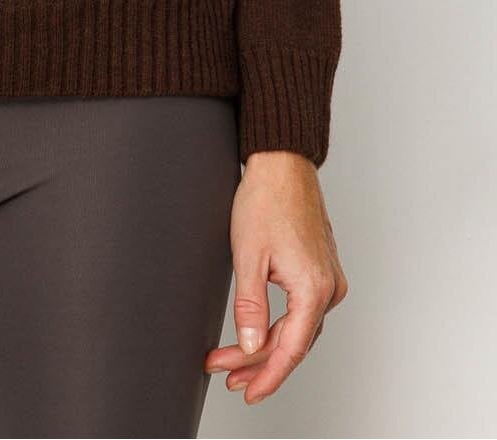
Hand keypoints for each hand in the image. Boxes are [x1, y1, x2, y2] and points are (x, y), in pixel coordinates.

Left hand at [205, 150, 347, 403]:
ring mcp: (329, 279)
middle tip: (227, 377)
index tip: (245, 391)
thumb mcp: (248, 256)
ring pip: (299, 329)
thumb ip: (250, 306)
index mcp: (313, 288)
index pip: (289, 349)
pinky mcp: (323, 270)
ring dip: (268, 346)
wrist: (283, 164)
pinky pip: (304, 312)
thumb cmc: (266, 200)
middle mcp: (329, 288)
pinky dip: (280, 326)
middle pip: (294, 342)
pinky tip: (259, 334)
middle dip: (258, 362)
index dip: (265, 376)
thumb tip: (249, 347)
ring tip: (235, 362)